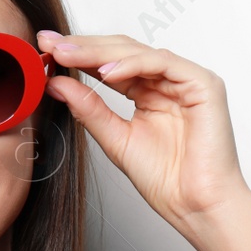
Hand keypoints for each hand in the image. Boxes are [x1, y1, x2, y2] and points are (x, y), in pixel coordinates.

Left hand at [36, 32, 249, 229]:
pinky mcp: (204, 84)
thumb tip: (56, 83)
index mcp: (148, 92)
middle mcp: (168, 82)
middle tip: (51, 44)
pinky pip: (163, 63)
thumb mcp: (114, 138)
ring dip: (101, 53)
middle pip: (122, 52)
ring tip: (69, 55)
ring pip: (139, 53)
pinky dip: (132, 65)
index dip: (78, 55)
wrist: (194, 206)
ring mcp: (187, 80)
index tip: (45, 49)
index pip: (110, 64)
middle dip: (84, 47)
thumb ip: (88, 109)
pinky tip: (105, 73)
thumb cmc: (165, 180)